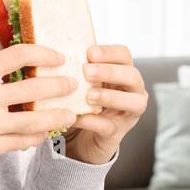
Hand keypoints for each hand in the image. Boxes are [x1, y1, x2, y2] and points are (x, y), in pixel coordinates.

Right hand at [0, 43, 78, 177]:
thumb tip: (22, 64)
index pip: (18, 55)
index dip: (44, 53)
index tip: (58, 57)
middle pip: (34, 88)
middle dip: (59, 85)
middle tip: (71, 84)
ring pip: (35, 119)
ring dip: (57, 116)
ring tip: (70, 113)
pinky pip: (23, 140)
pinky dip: (37, 136)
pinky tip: (44, 132)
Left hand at [63, 44, 147, 164]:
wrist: (81, 137)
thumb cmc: (83, 101)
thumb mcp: (82, 82)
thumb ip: (77, 68)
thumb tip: (55, 52)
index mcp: (122, 72)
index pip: (124, 55)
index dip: (109, 52)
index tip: (89, 53)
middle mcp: (132, 91)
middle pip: (133, 76)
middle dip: (110, 72)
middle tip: (86, 71)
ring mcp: (128, 114)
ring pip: (134, 102)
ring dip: (111, 96)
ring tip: (89, 95)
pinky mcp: (116, 133)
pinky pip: (109, 126)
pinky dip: (93, 121)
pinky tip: (78, 117)